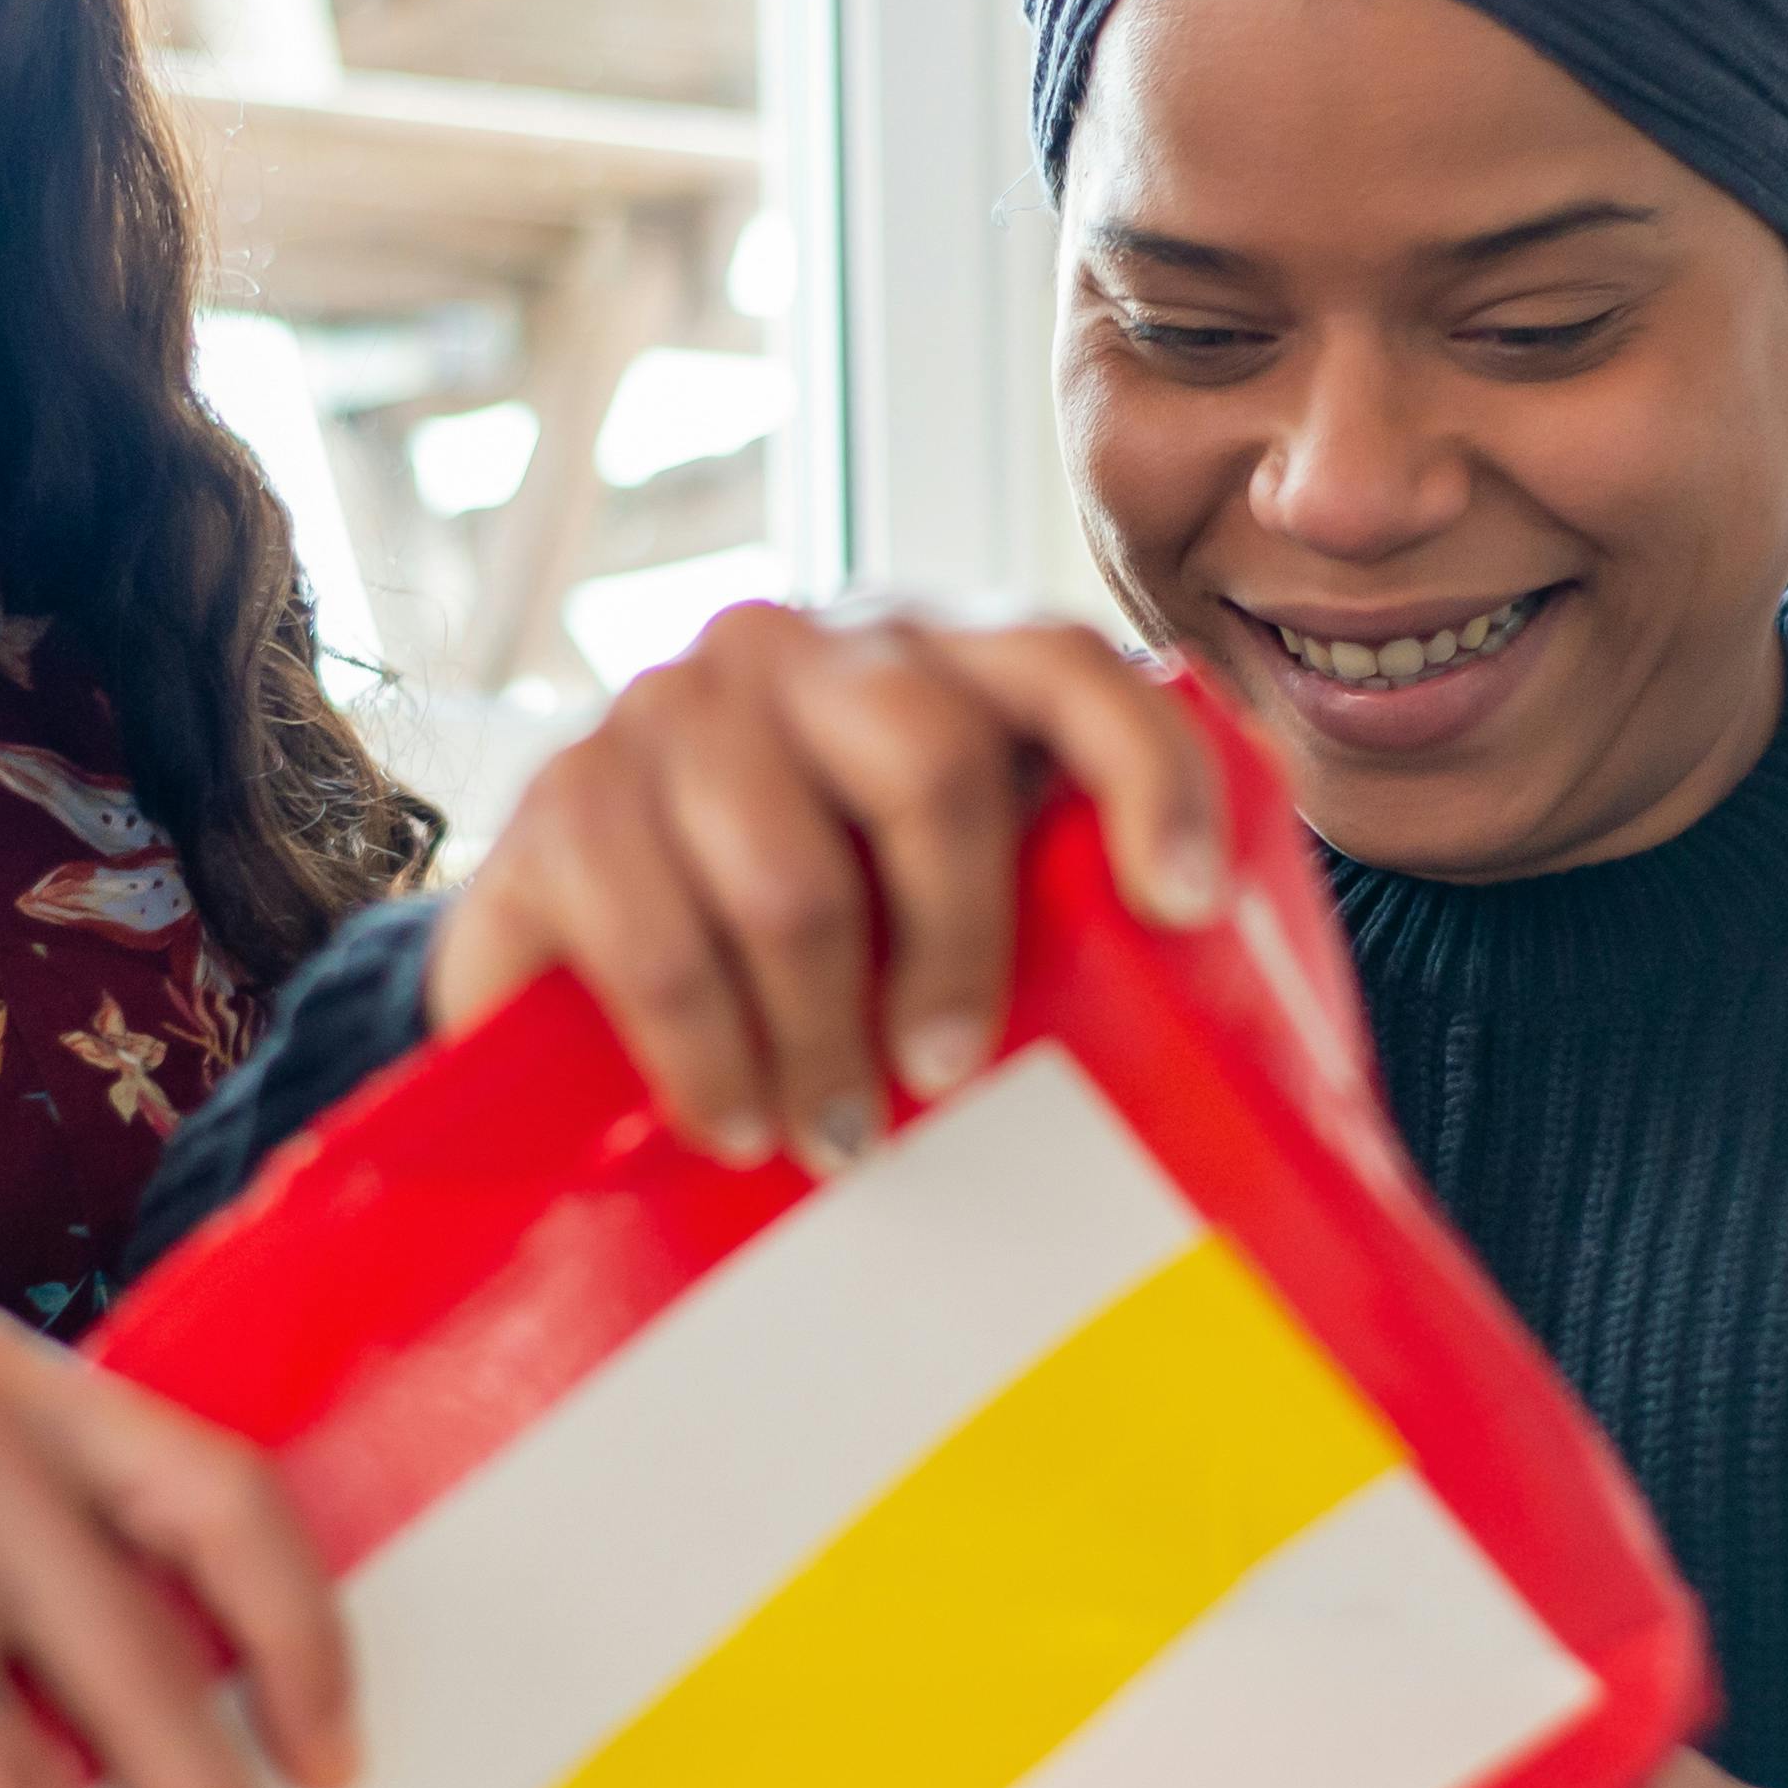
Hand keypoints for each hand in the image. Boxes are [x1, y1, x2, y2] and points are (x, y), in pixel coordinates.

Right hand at [435, 599, 1230, 1167]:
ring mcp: (666, 711)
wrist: (571, 951)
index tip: (1184, 908)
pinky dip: (711, 1060)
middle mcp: (795, 650)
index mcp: (926, 655)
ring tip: (840, 1138)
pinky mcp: (558, 803)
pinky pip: (658, 946)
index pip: (1068, 666)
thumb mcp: (931, 900)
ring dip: (825, 1038)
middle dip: (960, 944)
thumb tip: (1230, 1056)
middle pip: (928, 764)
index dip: (1147, 774)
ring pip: (789, 879)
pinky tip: (735, 1121)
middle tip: (949, 1072)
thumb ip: (1050, 908)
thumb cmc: (811, 940)